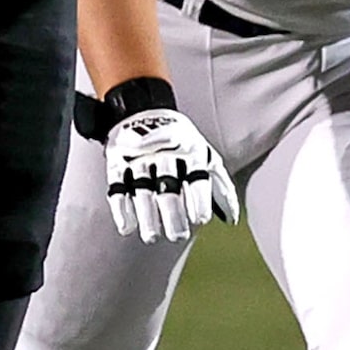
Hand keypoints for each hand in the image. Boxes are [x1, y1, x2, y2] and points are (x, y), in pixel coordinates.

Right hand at [104, 108, 239, 242]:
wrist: (145, 111)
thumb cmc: (183, 145)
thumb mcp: (205, 157)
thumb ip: (220, 187)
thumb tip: (232, 220)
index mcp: (191, 152)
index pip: (196, 178)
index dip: (199, 199)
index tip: (201, 220)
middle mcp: (165, 154)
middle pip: (168, 186)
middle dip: (173, 212)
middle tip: (178, 236)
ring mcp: (140, 158)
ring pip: (143, 189)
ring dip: (147, 215)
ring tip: (152, 237)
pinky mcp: (118, 161)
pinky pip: (117, 185)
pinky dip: (121, 207)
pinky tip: (127, 228)